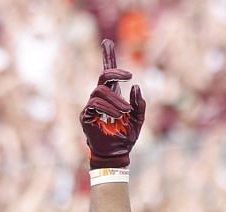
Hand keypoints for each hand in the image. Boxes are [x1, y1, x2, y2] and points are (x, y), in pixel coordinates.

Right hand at [81, 40, 144, 168]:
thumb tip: (136, 87)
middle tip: (130, 75)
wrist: (117, 154)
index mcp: (113, 96)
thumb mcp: (139, 119)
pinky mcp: (86, 116)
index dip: (107, 57)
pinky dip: (108, 108)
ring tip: (126, 112)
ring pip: (100, 92)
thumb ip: (140, 104)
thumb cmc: (126, 137)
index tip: (107, 42)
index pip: (108, 73)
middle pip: (103, 76)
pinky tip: (118, 116)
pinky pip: (94, 105)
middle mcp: (101, 98)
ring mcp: (92, 106)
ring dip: (115, 99)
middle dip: (116, 72)